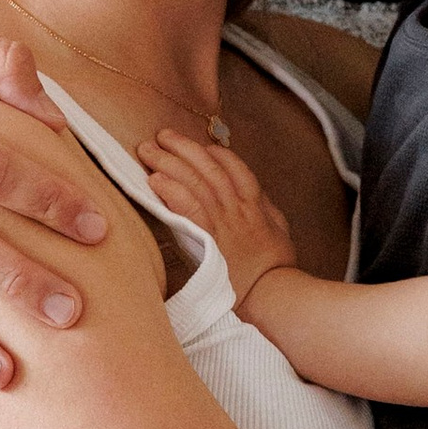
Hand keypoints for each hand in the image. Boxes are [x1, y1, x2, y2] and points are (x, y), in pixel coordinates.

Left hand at [140, 129, 298, 309]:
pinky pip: (186, 205)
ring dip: (169, 162)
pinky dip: (170, 189)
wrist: (272, 293)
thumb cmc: (276, 269)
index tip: (200, 146)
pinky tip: (154, 180)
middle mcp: (237, 207)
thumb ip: (267, 211)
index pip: (235, 168)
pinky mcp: (207, 237)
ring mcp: (222, 220)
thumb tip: (256, 195)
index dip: (215, 154)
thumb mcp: (279, 233)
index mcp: (255, 205)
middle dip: (184, 147)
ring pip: (194, 181)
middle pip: (208, 167)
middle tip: (162, 135)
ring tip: (148, 150)